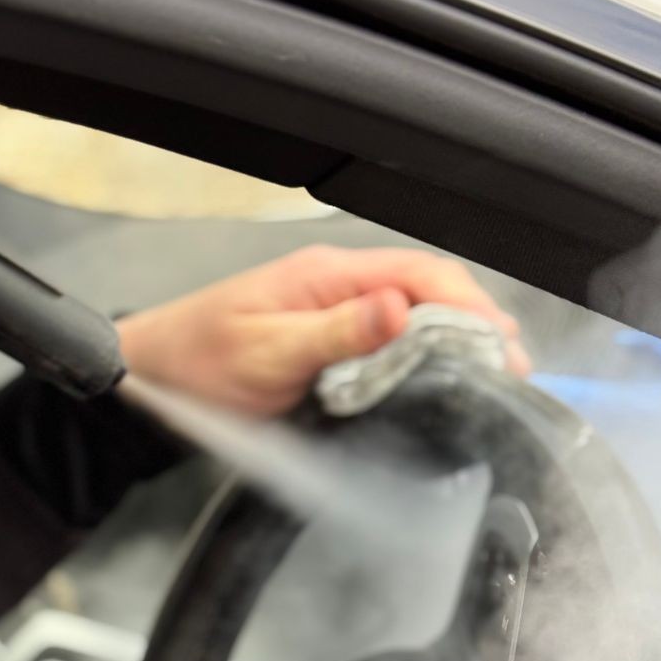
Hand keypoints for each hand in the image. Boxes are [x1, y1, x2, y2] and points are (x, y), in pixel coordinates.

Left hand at [117, 245, 529, 416]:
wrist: (150, 378)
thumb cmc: (198, 362)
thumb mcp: (267, 350)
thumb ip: (334, 332)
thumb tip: (397, 308)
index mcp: (328, 275)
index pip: (419, 274)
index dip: (468, 306)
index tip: (500, 347)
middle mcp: (339, 288)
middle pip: (427, 293)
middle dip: (475, 326)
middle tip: (511, 373)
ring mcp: (336, 317)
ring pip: (414, 318)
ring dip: (455, 344)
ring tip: (492, 380)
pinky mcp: (330, 347)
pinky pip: (390, 345)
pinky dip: (425, 361)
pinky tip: (444, 385)